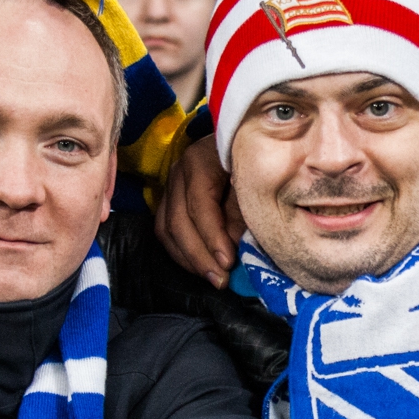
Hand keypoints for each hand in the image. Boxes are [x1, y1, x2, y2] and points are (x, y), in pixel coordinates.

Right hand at [154, 134, 244, 286]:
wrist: (241, 139)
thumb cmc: (250, 159)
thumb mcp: (252, 181)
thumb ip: (243, 212)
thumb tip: (236, 247)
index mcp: (198, 161)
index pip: (200, 206)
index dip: (213, 238)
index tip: (228, 262)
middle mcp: (178, 173)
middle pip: (178, 222)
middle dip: (199, 256)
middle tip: (220, 279)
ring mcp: (170, 186)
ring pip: (167, 230)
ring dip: (188, 259)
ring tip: (212, 277)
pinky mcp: (169, 199)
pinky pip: (165, 231)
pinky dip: (181, 252)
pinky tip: (199, 266)